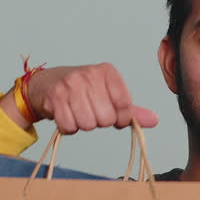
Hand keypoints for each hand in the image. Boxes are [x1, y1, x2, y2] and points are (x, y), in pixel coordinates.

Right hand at [25, 63, 158, 133]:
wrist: (44, 84)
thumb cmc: (81, 91)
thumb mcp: (107, 94)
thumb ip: (130, 109)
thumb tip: (154, 120)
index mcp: (107, 72)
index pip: (125, 106)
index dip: (121, 119)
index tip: (113, 115)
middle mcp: (89, 74)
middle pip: (106, 119)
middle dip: (99, 121)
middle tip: (89, 111)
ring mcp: (71, 84)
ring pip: (88, 125)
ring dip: (82, 125)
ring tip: (77, 112)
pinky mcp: (55, 97)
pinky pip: (69, 127)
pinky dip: (68, 127)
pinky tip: (66, 115)